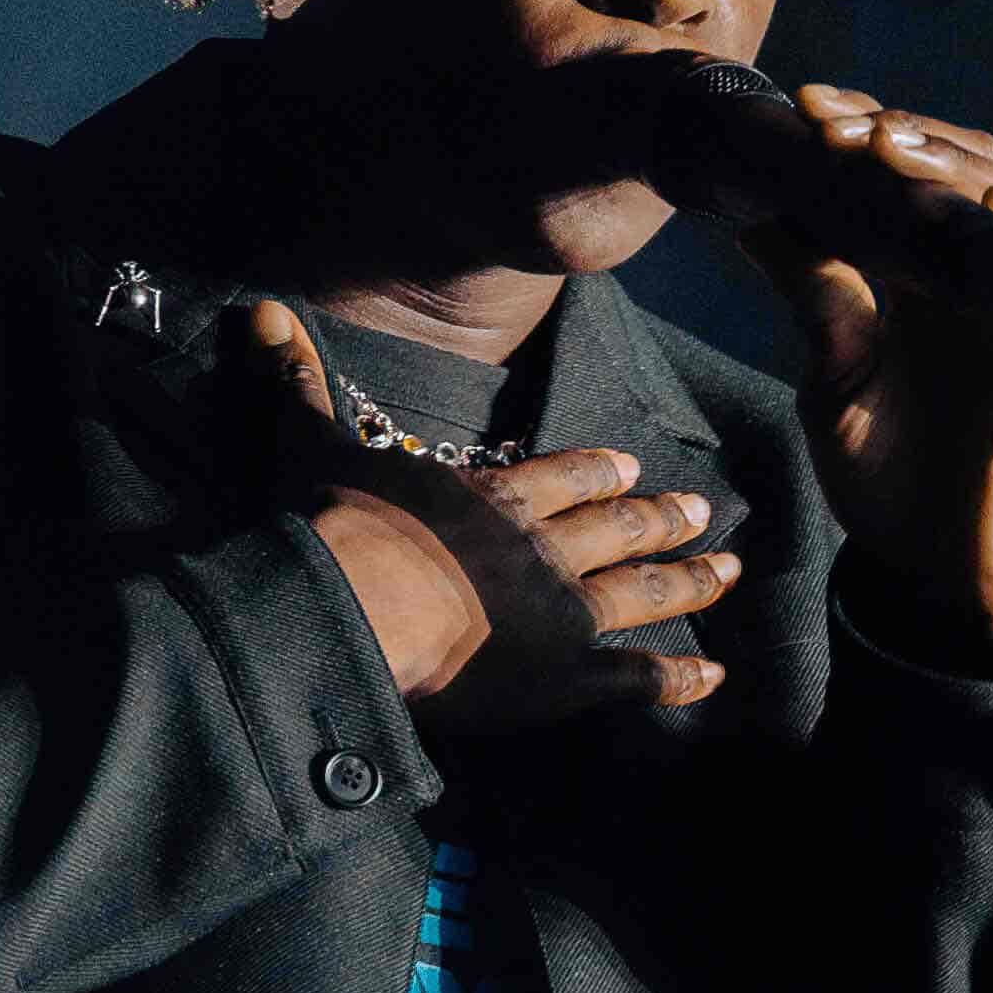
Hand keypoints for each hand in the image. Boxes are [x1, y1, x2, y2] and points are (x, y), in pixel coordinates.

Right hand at [226, 300, 739, 728]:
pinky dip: (678, 680)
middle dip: (662, 517)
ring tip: (729, 570)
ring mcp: (562, 612)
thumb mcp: (313, 443)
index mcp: (491, 498)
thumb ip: (299, 382)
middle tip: (704, 509)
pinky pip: (635, 679)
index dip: (597, 472)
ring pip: (641, 590)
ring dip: (690, 581)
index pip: (559, 477)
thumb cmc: (338, 527)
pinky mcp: (565, 678)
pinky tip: (714, 676)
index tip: (631, 466)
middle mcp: (541, 548)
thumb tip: (263, 312)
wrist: (359, 606)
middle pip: (615, 528)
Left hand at [735, 85, 992, 641]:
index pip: (900, 173)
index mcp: (919, 277)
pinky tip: (967, 204)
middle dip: (894, 130)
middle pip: (955, 165)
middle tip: (825, 116)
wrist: (939, 574)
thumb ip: (814, 294)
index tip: (797, 108)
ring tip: (879, 143)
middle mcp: (971, 278)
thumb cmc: (890, 482)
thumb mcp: (833, 376)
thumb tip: (755, 216)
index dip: (858, 131)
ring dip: (945, 163)